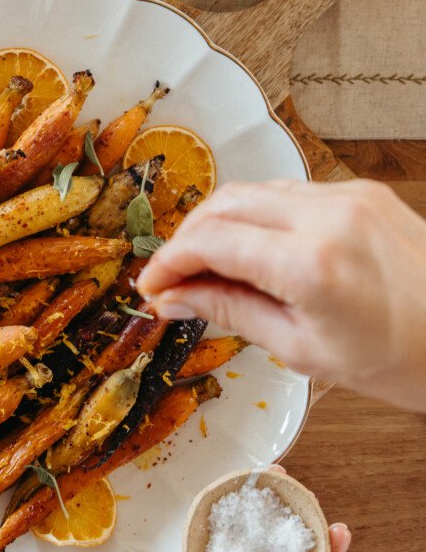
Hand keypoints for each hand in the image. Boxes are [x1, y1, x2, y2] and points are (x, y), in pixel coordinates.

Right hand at [138, 179, 425, 410]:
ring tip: (210, 265)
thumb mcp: (303, 351)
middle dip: (188, 237)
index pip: (212, 242)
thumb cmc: (401, 361)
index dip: (169, 263)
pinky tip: (256, 250)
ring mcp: (348, 196)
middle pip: (224, 203)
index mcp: (311, 265)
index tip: (151, 286)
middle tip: (172, 277)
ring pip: (255, 190)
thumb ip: (231, 312)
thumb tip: (173, 299)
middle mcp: (328, 216)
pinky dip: (261, 215)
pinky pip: (291, 191)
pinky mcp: (362, 191)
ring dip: (222, 223)